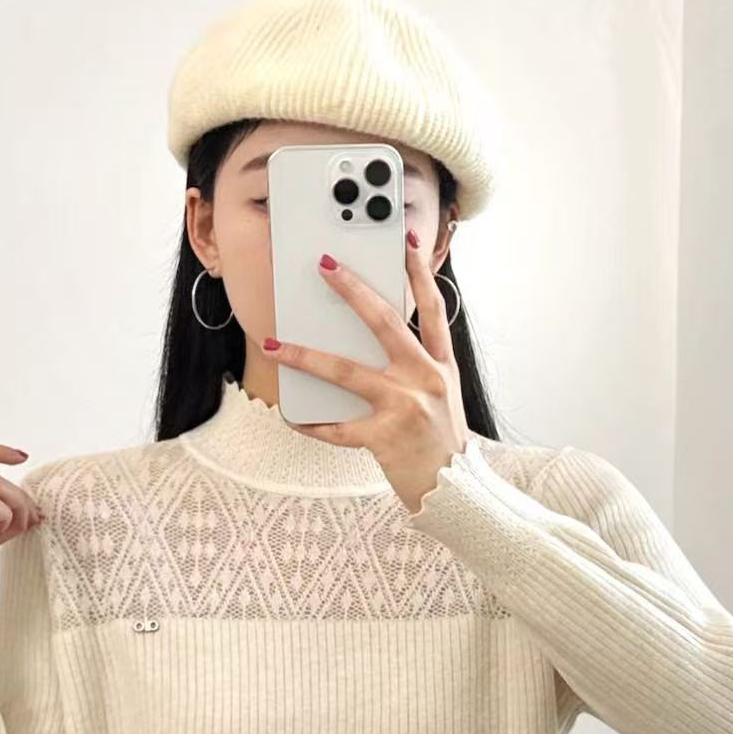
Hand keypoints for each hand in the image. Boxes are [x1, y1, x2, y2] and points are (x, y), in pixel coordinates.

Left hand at [262, 233, 471, 513]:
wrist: (456, 492)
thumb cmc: (443, 443)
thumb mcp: (443, 396)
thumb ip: (418, 367)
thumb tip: (378, 343)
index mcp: (441, 364)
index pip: (432, 307)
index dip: (418, 271)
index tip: (403, 241)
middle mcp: (425, 378)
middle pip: (384, 322)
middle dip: (352, 290)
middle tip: (325, 266)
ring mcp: (404, 406)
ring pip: (346, 370)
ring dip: (305, 356)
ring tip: (276, 345)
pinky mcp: (384, 437)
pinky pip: (337, 428)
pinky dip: (312, 424)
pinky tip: (292, 418)